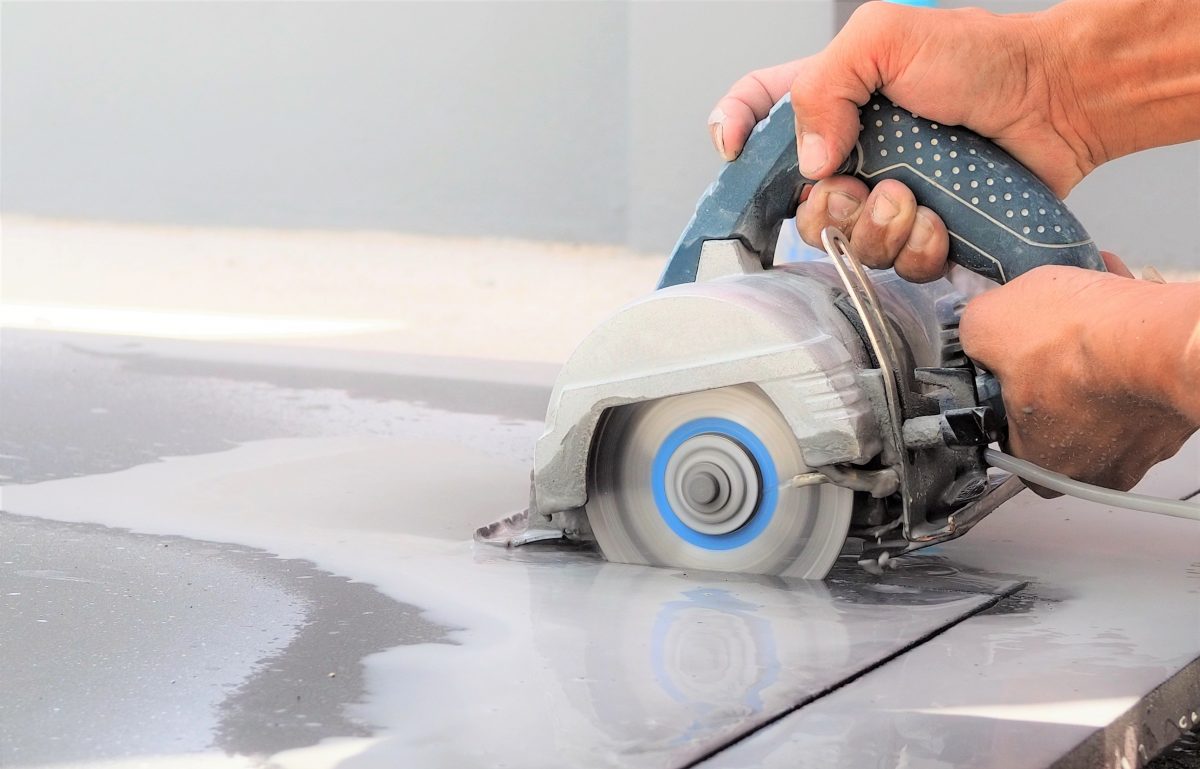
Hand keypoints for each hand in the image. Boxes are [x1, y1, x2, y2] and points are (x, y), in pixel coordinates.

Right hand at [708, 1, 1110, 278]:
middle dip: (823, 208)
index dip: (732, 136)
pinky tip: (940, 220)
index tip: (735, 155)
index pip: (754, 114)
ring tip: (913, 200)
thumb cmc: (981, 58)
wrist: (1054, 101)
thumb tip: (810, 162)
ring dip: (874, 229)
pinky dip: (916, 248)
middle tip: (859, 186)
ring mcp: (885, 197)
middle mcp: (849, 153)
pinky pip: (896, 266)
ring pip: (844, 246)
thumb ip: (824, 86)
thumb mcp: (886, 38)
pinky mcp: (923, 232)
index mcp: (828, 100)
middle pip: (793, 205)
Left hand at [959, 254, 1199, 493]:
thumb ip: (974, 333)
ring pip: (1104, 389)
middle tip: (1049, 333)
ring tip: (1088, 308)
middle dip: (1051, 365)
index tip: (1006, 363)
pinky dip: (1132, 340)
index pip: (1007, 439)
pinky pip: (1142, 373)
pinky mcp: (1176, 413)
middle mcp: (1096, 467)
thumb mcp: (988, 324)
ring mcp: (1143, 444)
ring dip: (1093, 349)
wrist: (1162, 337)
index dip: (1002, 393)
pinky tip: (1121, 307)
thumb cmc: (1081, 346)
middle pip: (1058, 410)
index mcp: (1040, 465)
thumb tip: (977, 327)